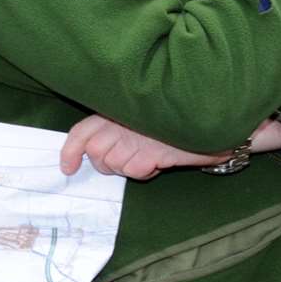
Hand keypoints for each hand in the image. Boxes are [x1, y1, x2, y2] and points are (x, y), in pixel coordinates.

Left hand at [58, 114, 230, 179]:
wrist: (212, 119)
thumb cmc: (176, 119)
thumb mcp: (143, 117)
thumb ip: (119, 128)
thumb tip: (91, 152)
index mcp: (118, 110)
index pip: (82, 131)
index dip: (70, 151)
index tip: (68, 168)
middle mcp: (124, 122)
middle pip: (96, 153)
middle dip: (106, 163)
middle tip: (127, 159)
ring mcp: (137, 136)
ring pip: (115, 165)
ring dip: (129, 167)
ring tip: (148, 157)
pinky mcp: (152, 150)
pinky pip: (135, 171)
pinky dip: (145, 171)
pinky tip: (159, 162)